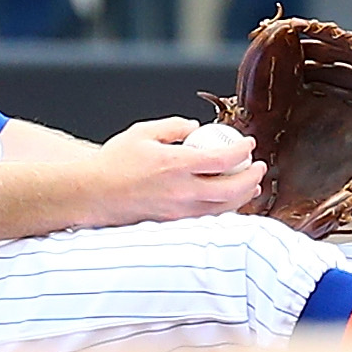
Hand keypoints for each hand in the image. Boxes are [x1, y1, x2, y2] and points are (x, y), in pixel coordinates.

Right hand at [83, 117, 265, 227]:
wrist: (92, 194)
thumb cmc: (114, 162)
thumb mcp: (143, 132)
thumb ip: (174, 126)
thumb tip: (196, 127)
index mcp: (175, 165)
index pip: (222, 160)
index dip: (242, 151)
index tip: (249, 143)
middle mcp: (181, 192)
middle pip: (231, 189)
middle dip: (251, 177)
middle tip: (259, 167)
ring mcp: (178, 212)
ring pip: (223, 209)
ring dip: (242, 196)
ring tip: (250, 184)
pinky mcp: (173, 224)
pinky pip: (207, 219)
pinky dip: (223, 210)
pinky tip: (227, 201)